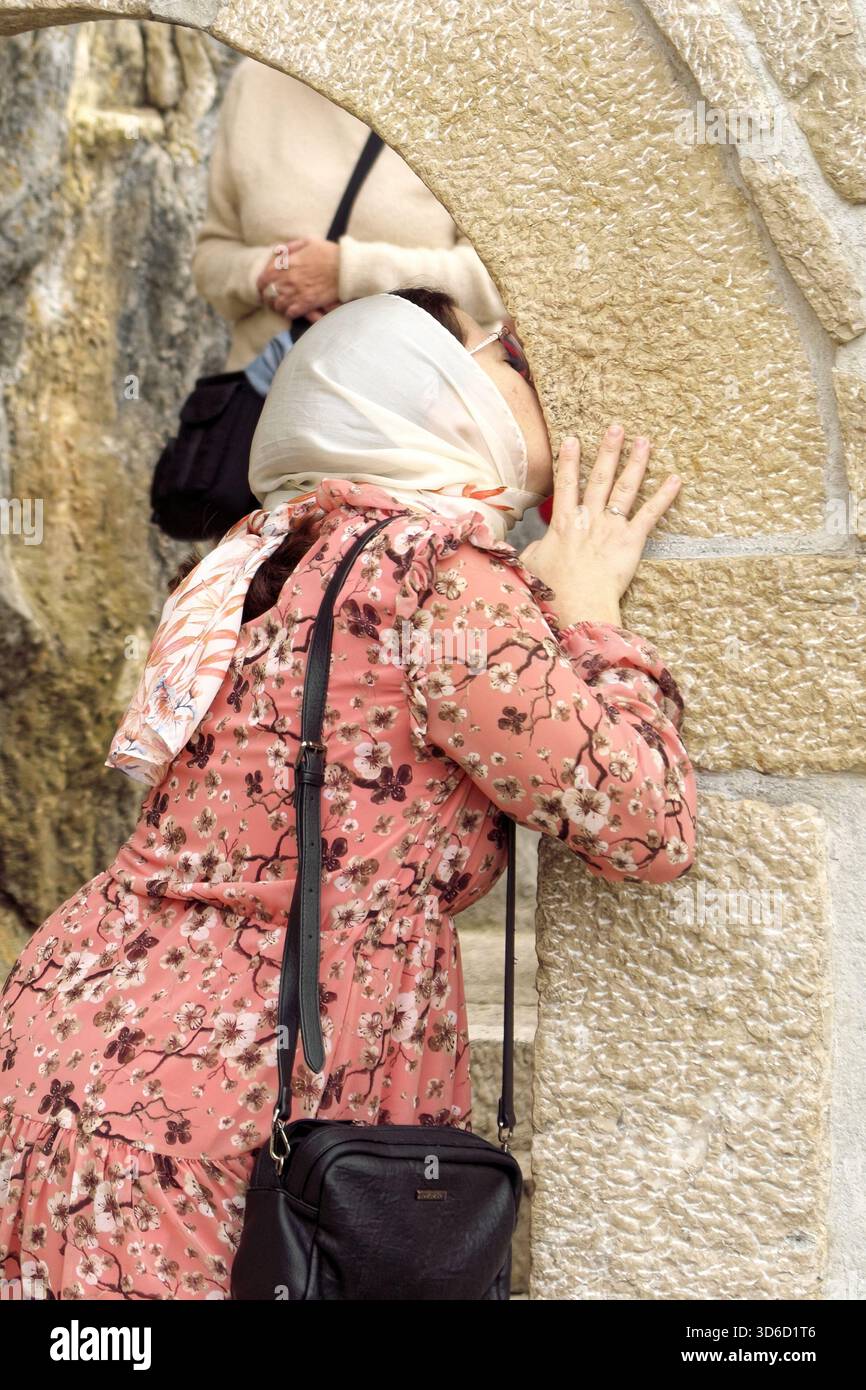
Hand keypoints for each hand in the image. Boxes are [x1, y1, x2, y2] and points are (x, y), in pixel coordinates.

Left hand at [256, 237, 339, 318]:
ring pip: (279, 304)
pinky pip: (291, 312)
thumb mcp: (308, 241)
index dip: (261, 283)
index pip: (265, 276)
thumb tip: (278, 251)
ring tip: (281, 306)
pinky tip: (291, 311)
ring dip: (278, 305)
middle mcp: (289, 279)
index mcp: (287, 264)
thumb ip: (291, 246)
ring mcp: (298, 292)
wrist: (345, 267)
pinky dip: (289, 313)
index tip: (261, 286)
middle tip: (269, 298)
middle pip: (270, 293)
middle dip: (268, 296)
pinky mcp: (308, 303)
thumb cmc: (329, 252)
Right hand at [519, 424, 681, 626]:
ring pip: (624, 487)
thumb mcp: (531, 565)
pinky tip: (676, 480)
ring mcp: (611, 527)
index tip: (572, 439)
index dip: (569, 461)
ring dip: (635, 462)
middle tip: (616, 428)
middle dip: (608, 450)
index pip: (566, 484)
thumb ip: (534, 550)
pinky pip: (650, 514)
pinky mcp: (631, 540)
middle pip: (599, 477)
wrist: (577, 605)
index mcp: (563, 523)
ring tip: (643, 441)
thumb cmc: (552, 590)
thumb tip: (534, 546)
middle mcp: (588, 518)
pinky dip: (664, 496)